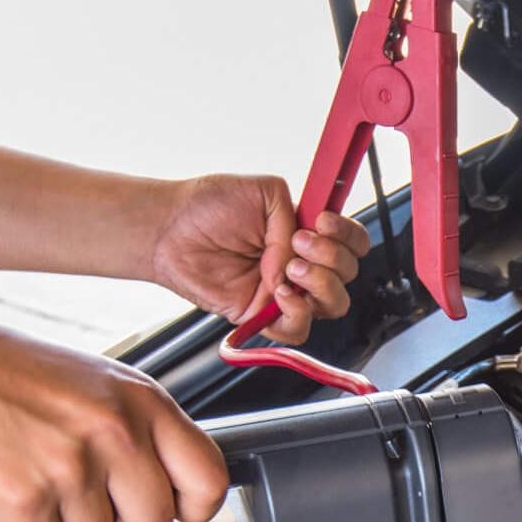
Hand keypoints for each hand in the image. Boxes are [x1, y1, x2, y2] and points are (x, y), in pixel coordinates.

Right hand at [0, 329, 230, 521]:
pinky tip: (15, 493)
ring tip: (39, 478)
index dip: (192, 505)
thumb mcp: (97, 383)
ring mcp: (71, 470)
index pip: (207, 479)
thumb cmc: (6, 373)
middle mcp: (115, 435)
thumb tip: (174, 483)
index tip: (174, 508)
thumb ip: (142, 430)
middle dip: (121, 519)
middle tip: (85, 493)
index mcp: (142, 403)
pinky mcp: (25, 502)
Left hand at [147, 173, 373, 343]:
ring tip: (288, 267)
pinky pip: (298, 328)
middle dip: (331, 257)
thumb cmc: (207, 207)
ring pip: (332, 305)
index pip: (352, 242)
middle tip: (299, 242)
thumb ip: (294, 215)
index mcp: (306, 231)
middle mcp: (300, 263)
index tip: (323, 222)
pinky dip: (296, 311)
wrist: (170, 230)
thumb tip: (298, 255)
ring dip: (319, 284)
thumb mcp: (263, 192)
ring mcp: (284, 291)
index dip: (348, 236)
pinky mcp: (263, 316)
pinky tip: (278, 291)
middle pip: (348, 275)